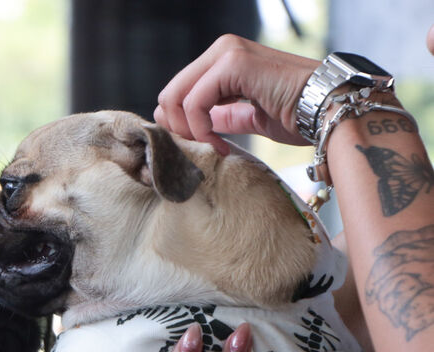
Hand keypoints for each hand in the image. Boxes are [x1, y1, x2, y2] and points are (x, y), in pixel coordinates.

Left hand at [154, 34, 318, 154]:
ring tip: (214, 148)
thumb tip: (189, 123)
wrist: (331, 110)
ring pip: (176, 97)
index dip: (180, 124)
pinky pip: (195, 102)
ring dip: (189, 131)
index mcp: (225, 60)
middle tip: (200, 151)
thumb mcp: (250, 116)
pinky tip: (220, 145)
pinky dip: (200, 129)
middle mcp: (223, 50)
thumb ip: (222, 115)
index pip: (179, 92)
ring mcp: (227, 52)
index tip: (203, 147)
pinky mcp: (233, 63)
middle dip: (178, 128)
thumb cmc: (299, 116)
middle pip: (170, 94)